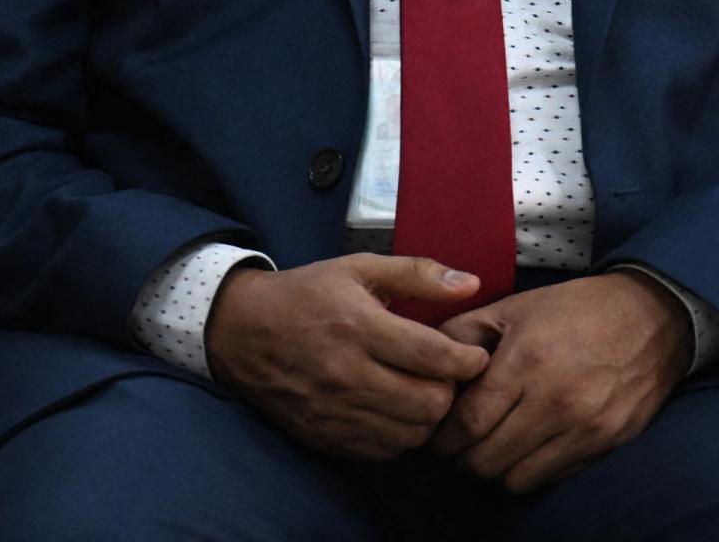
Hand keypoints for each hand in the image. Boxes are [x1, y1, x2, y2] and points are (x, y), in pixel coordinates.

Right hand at [204, 254, 492, 461]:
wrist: (242, 332)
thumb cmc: (306, 294)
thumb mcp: (358, 268)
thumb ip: (418, 273)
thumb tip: (472, 284)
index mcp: (358, 326)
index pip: (432, 356)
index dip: (467, 361)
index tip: (476, 357)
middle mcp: (347, 373)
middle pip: (428, 403)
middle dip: (451, 391)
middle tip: (449, 376)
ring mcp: (334, 411)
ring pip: (411, 434)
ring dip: (428, 417)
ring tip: (425, 392)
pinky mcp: (325, 436)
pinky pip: (384, 451)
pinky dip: (401, 435)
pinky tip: (397, 410)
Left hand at [428, 272, 691, 494]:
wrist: (652, 318)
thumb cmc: (576, 310)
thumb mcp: (515, 306)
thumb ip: (465, 331)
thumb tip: (427, 360)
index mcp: (526, 361)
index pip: (467, 424)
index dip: (442, 437)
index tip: (435, 434)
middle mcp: (555, 400)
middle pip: (485, 460)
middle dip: (461, 458)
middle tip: (456, 446)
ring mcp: (583, 428)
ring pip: (515, 479)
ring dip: (493, 470)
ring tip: (489, 449)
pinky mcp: (604, 444)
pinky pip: (549, 478)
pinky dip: (528, 471)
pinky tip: (523, 448)